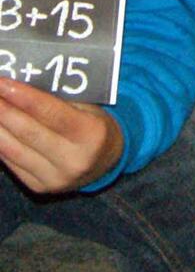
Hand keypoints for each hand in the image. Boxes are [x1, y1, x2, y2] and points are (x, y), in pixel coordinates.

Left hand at [0, 78, 123, 192]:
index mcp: (91, 134)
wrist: (108, 160)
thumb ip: (58, 100)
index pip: (50, 112)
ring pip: (14, 150)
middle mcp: (73, 159)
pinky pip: (12, 163)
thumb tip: (19, 88)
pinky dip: (1, 144)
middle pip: (28, 131)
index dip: (23, 96)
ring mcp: (55, 177)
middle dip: (3, 110)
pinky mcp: (40, 187)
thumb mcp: (89, 107)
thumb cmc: (96, 125)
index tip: (2, 83)